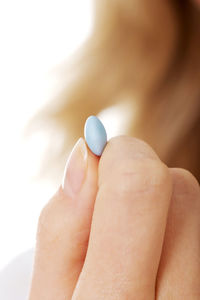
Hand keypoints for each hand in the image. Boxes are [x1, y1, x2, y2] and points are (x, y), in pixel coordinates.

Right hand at [28, 136, 199, 299]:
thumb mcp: (44, 299)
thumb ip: (63, 223)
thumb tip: (87, 155)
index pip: (141, 188)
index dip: (118, 155)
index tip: (98, 157)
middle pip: (181, 190)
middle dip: (139, 177)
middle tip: (108, 207)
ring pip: (197, 208)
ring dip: (159, 206)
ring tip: (130, 244)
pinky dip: (176, 229)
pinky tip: (155, 259)